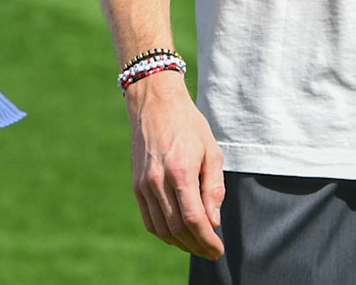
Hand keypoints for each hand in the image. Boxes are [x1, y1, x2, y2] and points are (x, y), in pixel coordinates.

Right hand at [126, 71, 225, 259]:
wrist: (155, 104)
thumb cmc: (188, 124)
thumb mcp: (211, 151)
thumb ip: (214, 188)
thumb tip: (213, 222)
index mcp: (180, 171)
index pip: (194, 219)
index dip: (207, 240)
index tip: (218, 249)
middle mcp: (158, 180)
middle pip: (177, 228)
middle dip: (196, 245)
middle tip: (210, 251)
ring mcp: (144, 184)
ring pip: (161, 228)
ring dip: (180, 243)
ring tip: (196, 245)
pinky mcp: (137, 184)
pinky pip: (148, 219)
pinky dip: (163, 232)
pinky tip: (177, 234)